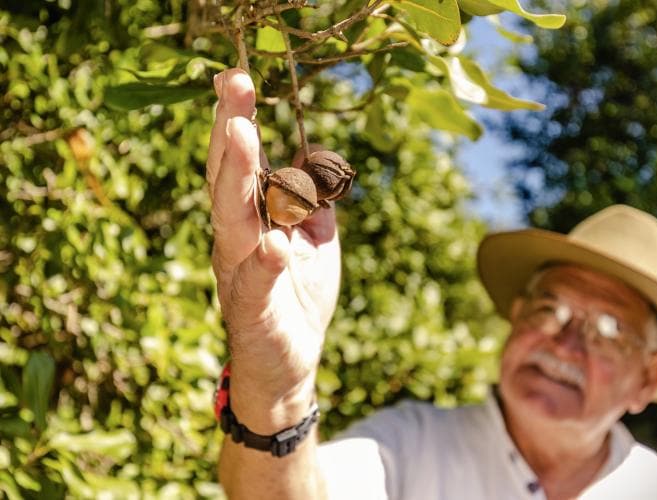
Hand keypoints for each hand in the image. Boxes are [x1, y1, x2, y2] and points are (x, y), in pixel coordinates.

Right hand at [207, 69, 339, 430]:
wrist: (288, 365)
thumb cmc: (297, 297)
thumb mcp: (316, 239)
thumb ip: (312, 200)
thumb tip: (314, 157)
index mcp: (250, 219)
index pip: (239, 163)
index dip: (235, 119)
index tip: (235, 77)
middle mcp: (235, 239)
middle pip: (228, 178)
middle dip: (230, 129)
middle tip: (234, 84)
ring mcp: (239, 273)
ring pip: (232, 220)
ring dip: (235, 177)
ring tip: (241, 134)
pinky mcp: (253, 310)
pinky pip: (257, 283)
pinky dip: (264, 263)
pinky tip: (274, 243)